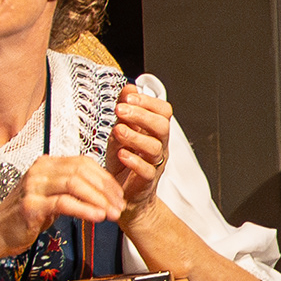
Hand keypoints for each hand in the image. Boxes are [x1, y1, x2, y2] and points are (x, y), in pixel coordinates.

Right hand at [0, 149, 127, 254]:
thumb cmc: (26, 216)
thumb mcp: (52, 197)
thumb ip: (73, 190)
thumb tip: (105, 192)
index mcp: (47, 165)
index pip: (84, 163)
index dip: (105, 179)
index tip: (118, 195)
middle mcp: (40, 171)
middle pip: (82, 172)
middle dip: (106, 190)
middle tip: (119, 206)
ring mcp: (34, 186)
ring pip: (75, 184)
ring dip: (98, 200)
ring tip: (112, 214)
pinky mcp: (31, 205)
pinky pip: (64, 203)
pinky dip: (84, 209)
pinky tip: (97, 217)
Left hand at [106, 83, 173, 213]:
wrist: (123, 193)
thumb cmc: (123, 161)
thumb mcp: (120, 131)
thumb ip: (125, 110)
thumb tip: (128, 87)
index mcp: (154, 131)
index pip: (162, 111)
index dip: (148, 101)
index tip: (128, 96)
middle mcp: (158, 145)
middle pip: (162, 126)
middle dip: (141, 115)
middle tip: (120, 110)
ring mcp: (154, 163)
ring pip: (155, 147)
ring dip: (135, 136)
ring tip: (117, 131)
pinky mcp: (147, 181)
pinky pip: (147, 170)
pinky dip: (134, 161)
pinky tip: (121, 154)